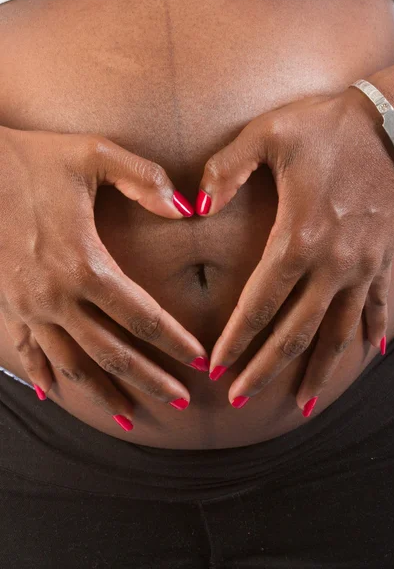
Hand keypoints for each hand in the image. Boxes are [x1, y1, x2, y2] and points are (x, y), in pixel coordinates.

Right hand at [0, 126, 207, 428]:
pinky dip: (44, 375)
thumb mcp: (93, 155)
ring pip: (72, 363)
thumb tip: (186, 208)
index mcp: (83, 264)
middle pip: (112, 352)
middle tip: (181, 401)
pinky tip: (56, 396)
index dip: (174, 341)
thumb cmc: (33, 160)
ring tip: (130, 414)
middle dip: (150, 379)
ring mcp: (28, 306)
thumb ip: (144, 179)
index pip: (141, 316)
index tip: (198, 360)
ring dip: (103, 391)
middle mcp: (55, 296)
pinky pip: (29, 351)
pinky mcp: (9, 305)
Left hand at [196, 88, 393, 415]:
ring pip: (338, 331)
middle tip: (240, 400)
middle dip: (265, 369)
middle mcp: (333, 263)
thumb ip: (226, 168)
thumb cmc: (326, 126)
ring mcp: (363, 265)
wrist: (392, 120)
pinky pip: (379, 305)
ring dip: (317, 370)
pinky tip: (366, 356)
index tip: (217, 368)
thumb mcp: (268, 133)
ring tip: (300, 403)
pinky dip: (372, 332)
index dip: (236, 340)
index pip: (259, 304)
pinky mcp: (384, 258)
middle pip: (295, 331)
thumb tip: (195, 206)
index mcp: (298, 237)